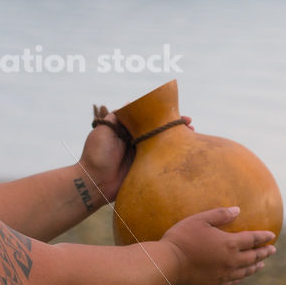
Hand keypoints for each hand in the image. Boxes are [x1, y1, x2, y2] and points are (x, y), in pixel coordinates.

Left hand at [79, 112, 194, 203]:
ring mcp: (141, 156)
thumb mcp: (103, 130)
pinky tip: (184, 152)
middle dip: (173, 126)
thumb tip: (129, 103)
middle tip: (189, 123)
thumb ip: (116, 117)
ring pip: (162, 145)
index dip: (160, 115)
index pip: (146, 120)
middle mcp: (135, 142)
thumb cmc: (96, 154)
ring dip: (176, 140)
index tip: (174, 111)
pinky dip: (173, 156)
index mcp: (125, 132)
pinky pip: (161, 161)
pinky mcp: (145, 169)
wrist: (94, 182)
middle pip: (157, 132)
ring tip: (192, 135)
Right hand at [161, 207, 275, 284]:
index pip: (251, 239)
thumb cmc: (182, 238)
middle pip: (253, 257)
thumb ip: (219, 215)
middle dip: (264, 252)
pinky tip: (240, 276)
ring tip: (260, 264)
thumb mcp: (198, 220)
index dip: (262, 236)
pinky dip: (241, 277)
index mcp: (229, 244)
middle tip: (272, 250)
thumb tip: (237, 210)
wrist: (168, 264)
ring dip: (255, 266)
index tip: (271, 235)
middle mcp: (231, 261)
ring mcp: (224, 275)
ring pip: (246, 271)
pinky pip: (233, 282)